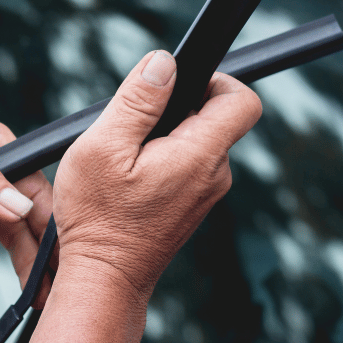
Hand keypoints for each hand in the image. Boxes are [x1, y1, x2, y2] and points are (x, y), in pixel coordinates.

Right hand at [52, 51, 260, 298]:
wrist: (105, 280)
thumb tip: (164, 62)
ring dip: (167, 136)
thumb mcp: (103, 147)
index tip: (177, 85)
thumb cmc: (99, 218)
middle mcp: (214, 175)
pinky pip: (188, 164)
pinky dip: (164, 159)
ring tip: (128, 160)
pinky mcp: (193, 205)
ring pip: (199, 140)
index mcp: (200, 156)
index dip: (216, 80)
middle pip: (216, 117)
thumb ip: (137, 100)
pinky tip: (132, 178)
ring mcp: (206, 193)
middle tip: (134, 129)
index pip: (243, 101)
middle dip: (178, 108)